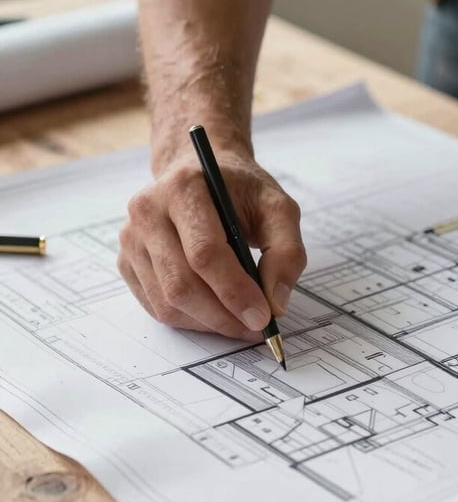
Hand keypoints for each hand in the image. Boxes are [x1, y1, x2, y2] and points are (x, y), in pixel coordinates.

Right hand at [118, 149, 305, 338]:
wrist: (200, 172)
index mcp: (183, 189)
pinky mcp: (127, 261)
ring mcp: (132, 238)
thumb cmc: (240, 191)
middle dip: (223, 316)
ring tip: (240, 322)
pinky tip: (216, 313)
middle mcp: (148, 211)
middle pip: (182, 284)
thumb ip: (286, 253)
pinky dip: (191, 320)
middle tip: (256, 328)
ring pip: (167, 302)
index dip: (235, 292)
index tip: (263, 317)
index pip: (204, 253)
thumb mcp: (277, 209)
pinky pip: (157, 306)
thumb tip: (276, 304)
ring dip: (209, 323)